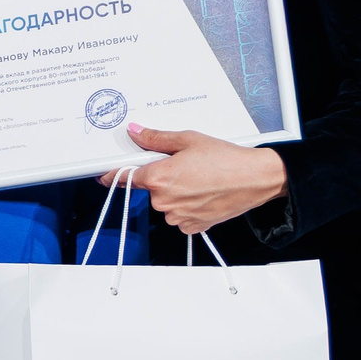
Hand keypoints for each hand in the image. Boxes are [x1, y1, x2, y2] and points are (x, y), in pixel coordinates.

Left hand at [112, 124, 286, 234]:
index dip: (113, 175)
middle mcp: (164, 201)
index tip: (104, 175)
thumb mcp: (188, 140)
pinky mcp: (191, 226)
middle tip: (183, 166)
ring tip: (199, 180)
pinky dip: (187, 206)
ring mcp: (177, 216)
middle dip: (160, 177)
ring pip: (165, 203)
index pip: (124, 178)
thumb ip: (156, 139)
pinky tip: (203, 194)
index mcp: (159, 177)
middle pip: (150, 188)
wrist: (255, 179)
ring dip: (175, 193)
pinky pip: (179, 216)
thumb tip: (135, 133)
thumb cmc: (226, 159)